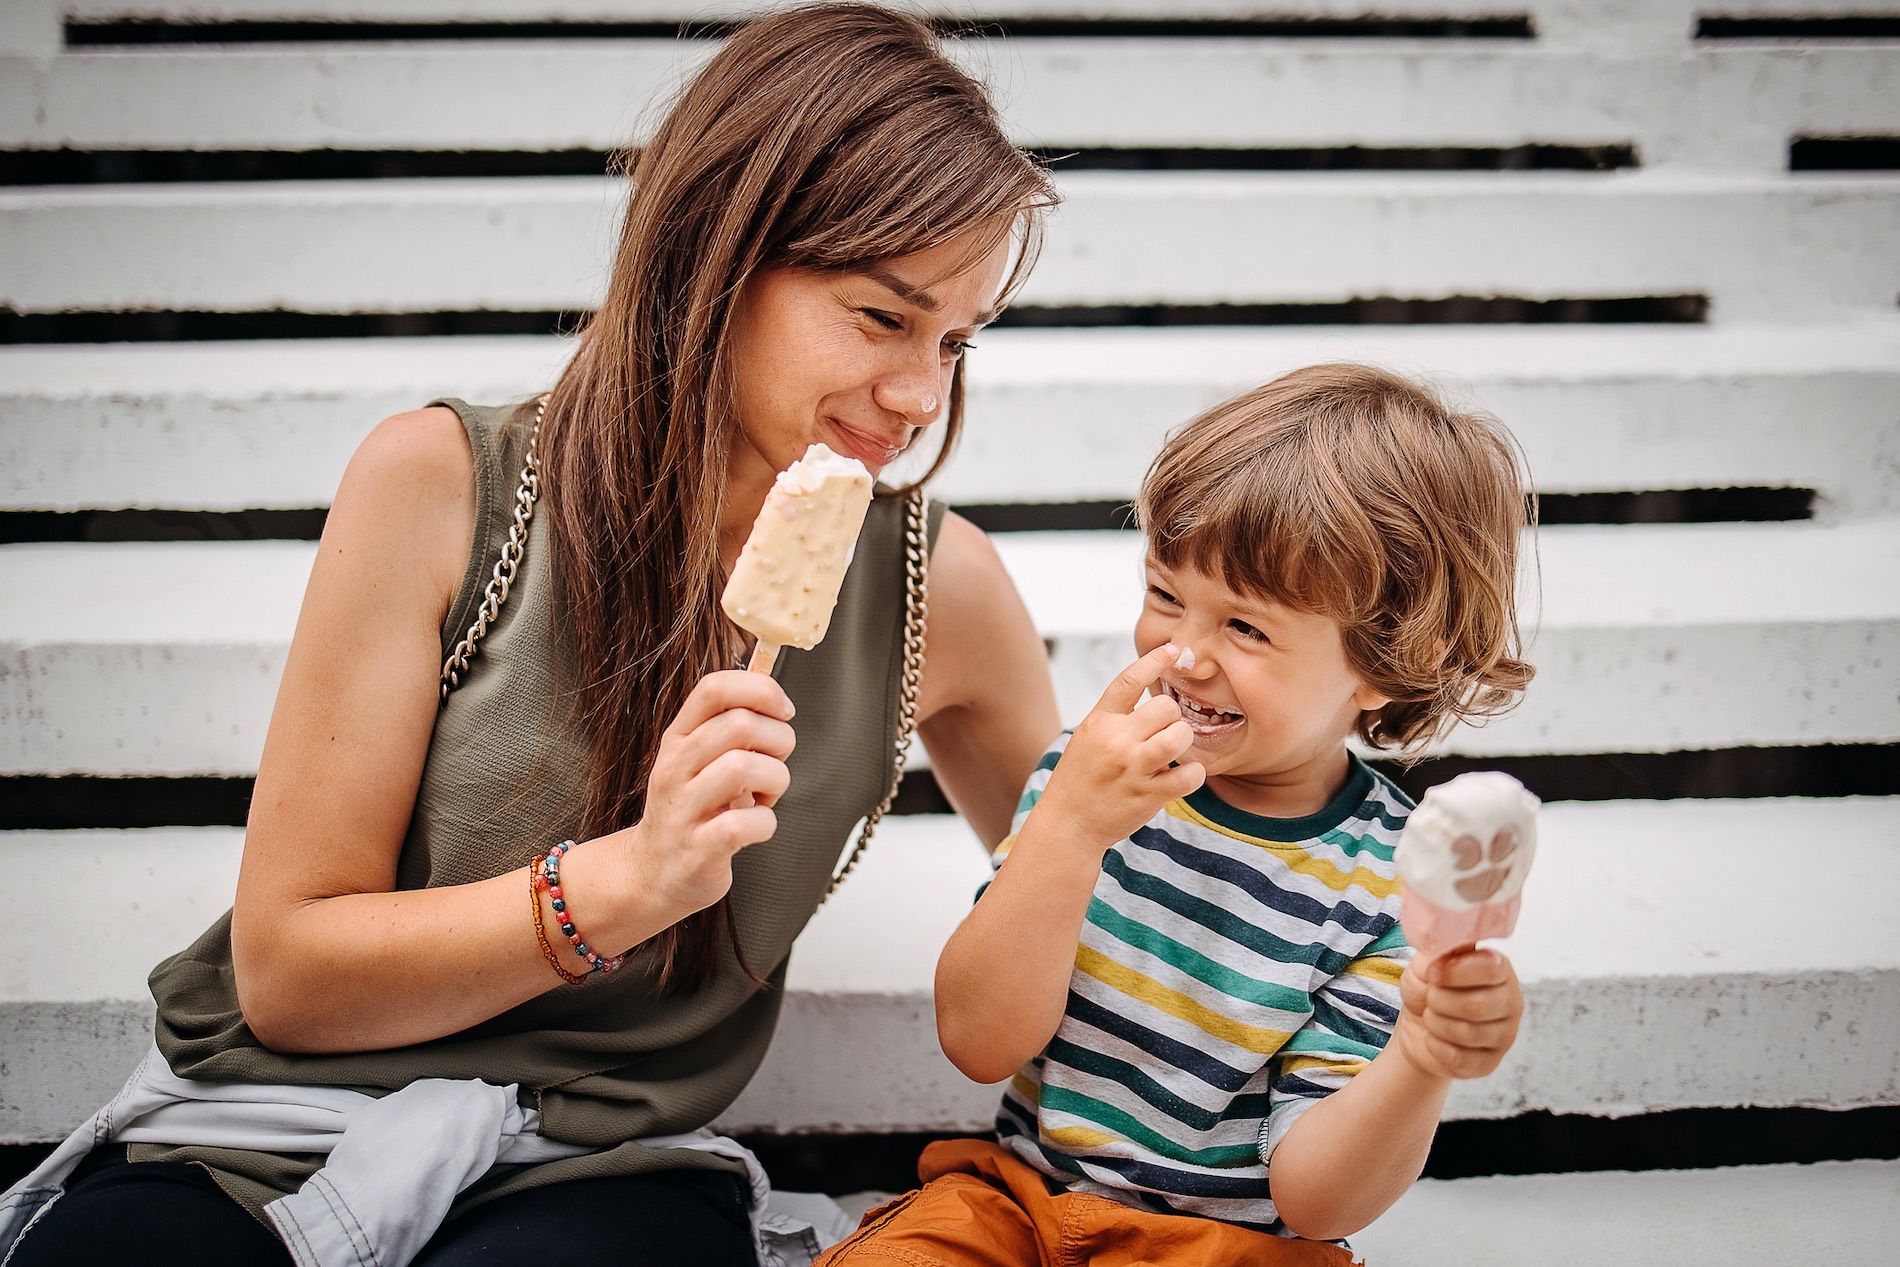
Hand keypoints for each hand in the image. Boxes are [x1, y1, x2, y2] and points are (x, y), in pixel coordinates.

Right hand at [614, 669, 796, 915]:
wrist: (652, 873)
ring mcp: (683, 809)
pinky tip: (756, 826)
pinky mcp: (698, 849)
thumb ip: (730, 729)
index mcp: (679, 737)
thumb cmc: (692, 809)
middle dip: (779, 739)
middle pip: (740, 724)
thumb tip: (777, 701)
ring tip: (765, 797)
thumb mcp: (699, 760)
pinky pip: (746, 823)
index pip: (714, 688)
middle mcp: (675, 767)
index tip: (783, 711)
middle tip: (775, 762)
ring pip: (744, 767)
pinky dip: (766, 823)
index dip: (761, 689)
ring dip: (775, 780)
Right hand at [1034, 643, 1204, 849]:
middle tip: (1164, 732)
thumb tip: (1150, 690)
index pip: (1130, 680)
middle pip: (1166, 708)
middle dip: (1173, 718)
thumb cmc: (1081, 778)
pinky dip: (1194, 774)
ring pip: (1180, 736)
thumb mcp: (1088, 737)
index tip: (1174, 650)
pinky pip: (1190, 775)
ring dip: (1183, 741)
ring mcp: (1133, 768)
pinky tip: (1183, 776)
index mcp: (1099, 721)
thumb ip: (1116, 716)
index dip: (1155, 660)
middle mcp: (1116, 741)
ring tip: (1175, 752)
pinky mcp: (1149, 795)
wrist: (1067, 824)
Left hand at [1391, 947, 1522, 1081]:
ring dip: (1435, 1023)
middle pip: (1476, 1005)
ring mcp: (1505, 1035)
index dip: (1454, 972)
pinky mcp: (1490, 1063)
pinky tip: (1434, 1038)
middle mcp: (1511, 1002)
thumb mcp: (1427, 962)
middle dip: (1439, 1000)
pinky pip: (1459, 1059)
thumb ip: (1439, 950)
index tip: (1432, 973)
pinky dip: (1435, 1046)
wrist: (1418, 1024)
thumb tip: (1449, 938)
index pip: (1490, 969)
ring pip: (1466, 1033)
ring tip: (1431, 1016)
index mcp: (1501, 969)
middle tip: (1429, 997)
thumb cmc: (1428, 986)